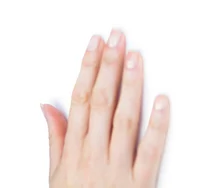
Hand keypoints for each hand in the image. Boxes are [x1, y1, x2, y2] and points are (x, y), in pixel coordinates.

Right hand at [41, 29, 169, 186]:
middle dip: (108, 65)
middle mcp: (94, 153)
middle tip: (116, 37)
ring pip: (123, 118)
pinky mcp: (140, 182)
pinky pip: (150, 150)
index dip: (87, 68)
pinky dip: (157, 124)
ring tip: (134, 56)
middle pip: (101, 101)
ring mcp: (118, 167)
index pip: (80, 99)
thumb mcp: (55, 174)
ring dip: (130, 85)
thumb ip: (55, 137)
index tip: (94, 44)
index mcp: (73, 149)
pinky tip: (161, 100)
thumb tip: (48, 106)